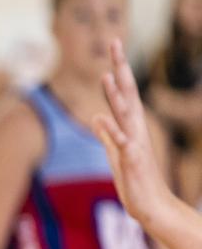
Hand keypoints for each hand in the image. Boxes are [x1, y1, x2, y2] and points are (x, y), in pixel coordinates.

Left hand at [93, 38, 170, 225]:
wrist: (151, 206)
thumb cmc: (134, 180)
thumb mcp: (114, 154)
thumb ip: (106, 135)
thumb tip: (96, 117)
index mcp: (129, 126)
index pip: (123, 92)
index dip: (116, 69)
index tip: (113, 44)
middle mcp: (135, 129)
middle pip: (127, 93)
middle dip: (120, 68)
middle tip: (114, 42)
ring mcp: (134, 143)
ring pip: (126, 114)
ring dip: (116, 95)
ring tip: (107, 75)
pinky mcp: (132, 161)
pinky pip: (122, 143)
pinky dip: (112, 131)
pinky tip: (102, 118)